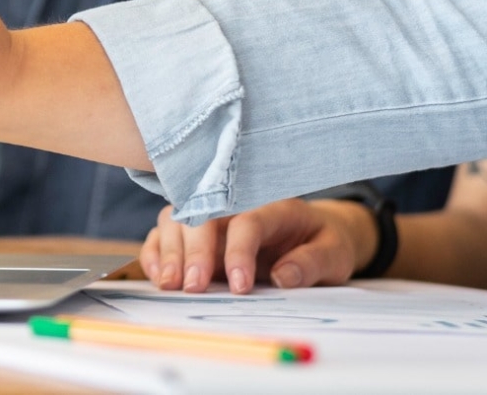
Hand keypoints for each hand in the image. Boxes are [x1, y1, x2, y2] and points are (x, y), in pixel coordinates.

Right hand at [140, 198, 378, 293]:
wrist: (317, 233)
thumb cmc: (324, 242)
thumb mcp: (334, 254)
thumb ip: (311, 263)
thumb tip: (282, 277)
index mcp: (272, 205)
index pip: (246, 221)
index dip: (238, 252)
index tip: (239, 287)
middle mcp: (233, 204)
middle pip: (201, 215)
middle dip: (193, 250)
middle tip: (193, 287)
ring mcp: (212, 216)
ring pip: (176, 219)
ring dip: (169, 250)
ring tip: (170, 284)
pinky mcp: (199, 234)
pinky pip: (166, 234)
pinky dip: (157, 252)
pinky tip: (159, 276)